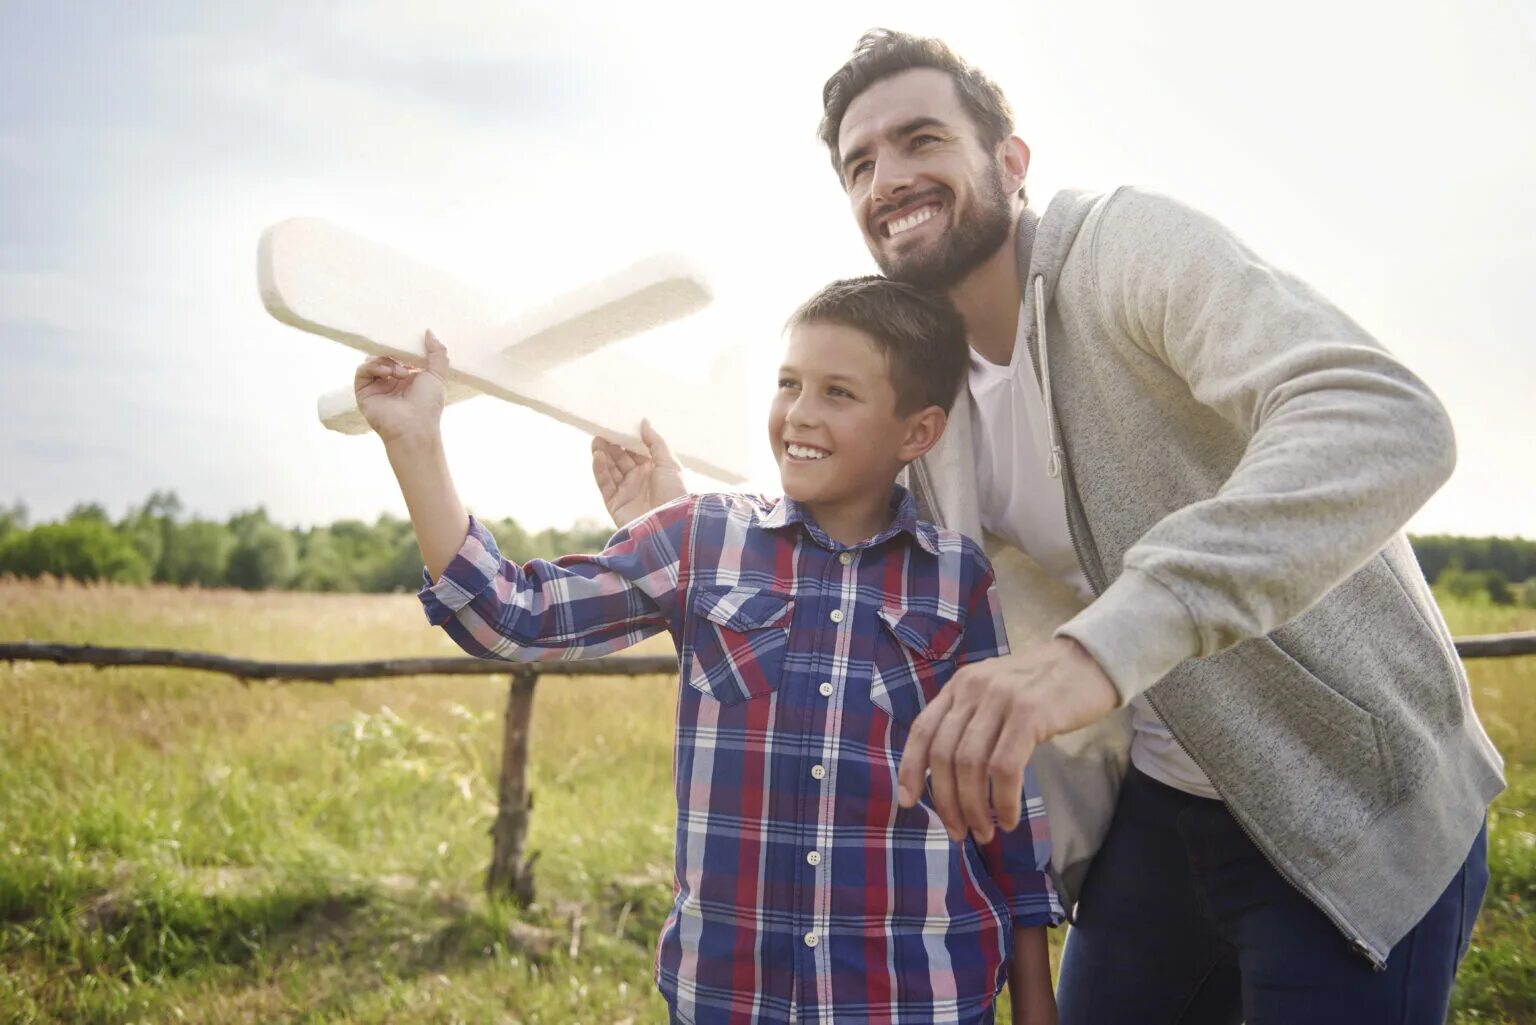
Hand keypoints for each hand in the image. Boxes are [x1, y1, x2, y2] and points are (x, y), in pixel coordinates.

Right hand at [355, 330, 448, 445]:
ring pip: (373, 360)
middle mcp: (391, 381)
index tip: (409, 342)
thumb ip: (437, 353)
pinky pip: (362, 371)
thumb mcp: (437, 375)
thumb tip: (428, 332)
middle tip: (403, 355)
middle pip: (385, 355)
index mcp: (408, 378)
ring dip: (387, 361)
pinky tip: (387, 374)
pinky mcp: (363, 392)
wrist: (414, 427)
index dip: (403, 347)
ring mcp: (377, 386)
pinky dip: (374, 367)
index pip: (400, 355)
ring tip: (401, 373)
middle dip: (394, 352)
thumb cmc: (428, 405)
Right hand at [591, 420, 686, 527]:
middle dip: (611, 446)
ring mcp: (626, 492)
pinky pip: (605, 484)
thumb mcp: (669, 464)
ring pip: (609, 470)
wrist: (670, 526)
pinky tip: (598, 457)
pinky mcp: (615, 504)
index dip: (625, 439)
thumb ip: (655, 442)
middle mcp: (638, 480)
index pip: (635, 451)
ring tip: (596, 441)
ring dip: (602, 455)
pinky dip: (600, 470)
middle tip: (601, 432)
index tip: (616, 425)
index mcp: (652, 470)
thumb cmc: (675, 494)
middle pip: (619, 459)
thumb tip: (644, 421)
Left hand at [898, 637, 1118, 842]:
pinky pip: (1004, 768)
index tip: (907, 802)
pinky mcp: (1030, 714)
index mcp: (960, 685)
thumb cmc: (1043, 688)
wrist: (1090, 661)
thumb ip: (971, 722)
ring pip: (971, 765)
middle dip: (947, 801)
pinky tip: (1009, 818)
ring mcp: (1001, 699)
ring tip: (985, 831)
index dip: (910, 769)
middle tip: (959, 832)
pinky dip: (1003, 800)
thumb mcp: (995, 693)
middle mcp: (973, 688)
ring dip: (974, 807)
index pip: (923, 730)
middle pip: (944, 755)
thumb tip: (949, 778)